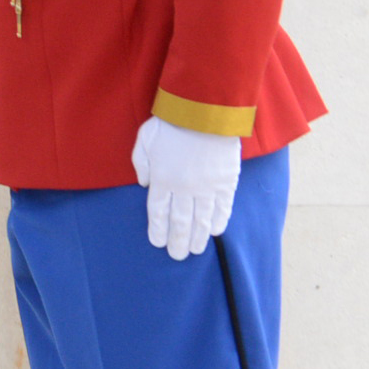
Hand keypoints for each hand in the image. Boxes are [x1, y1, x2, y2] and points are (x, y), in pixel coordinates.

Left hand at [132, 115, 240, 259]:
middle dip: (177, 240)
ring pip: (201, 218)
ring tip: (195, 250)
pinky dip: (219, 220)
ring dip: (198, 236)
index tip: (157, 243)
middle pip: (180, 221)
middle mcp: (184, 188)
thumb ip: (142, 163)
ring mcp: (207, 186)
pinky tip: (215, 231)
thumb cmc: (171, 123)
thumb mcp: (145, 140)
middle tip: (177, 256)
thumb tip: (144, 184)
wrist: (204, 112)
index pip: (158, 211)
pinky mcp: (226, 181)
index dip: (158, 229)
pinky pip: (223, 206)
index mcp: (162, 179)